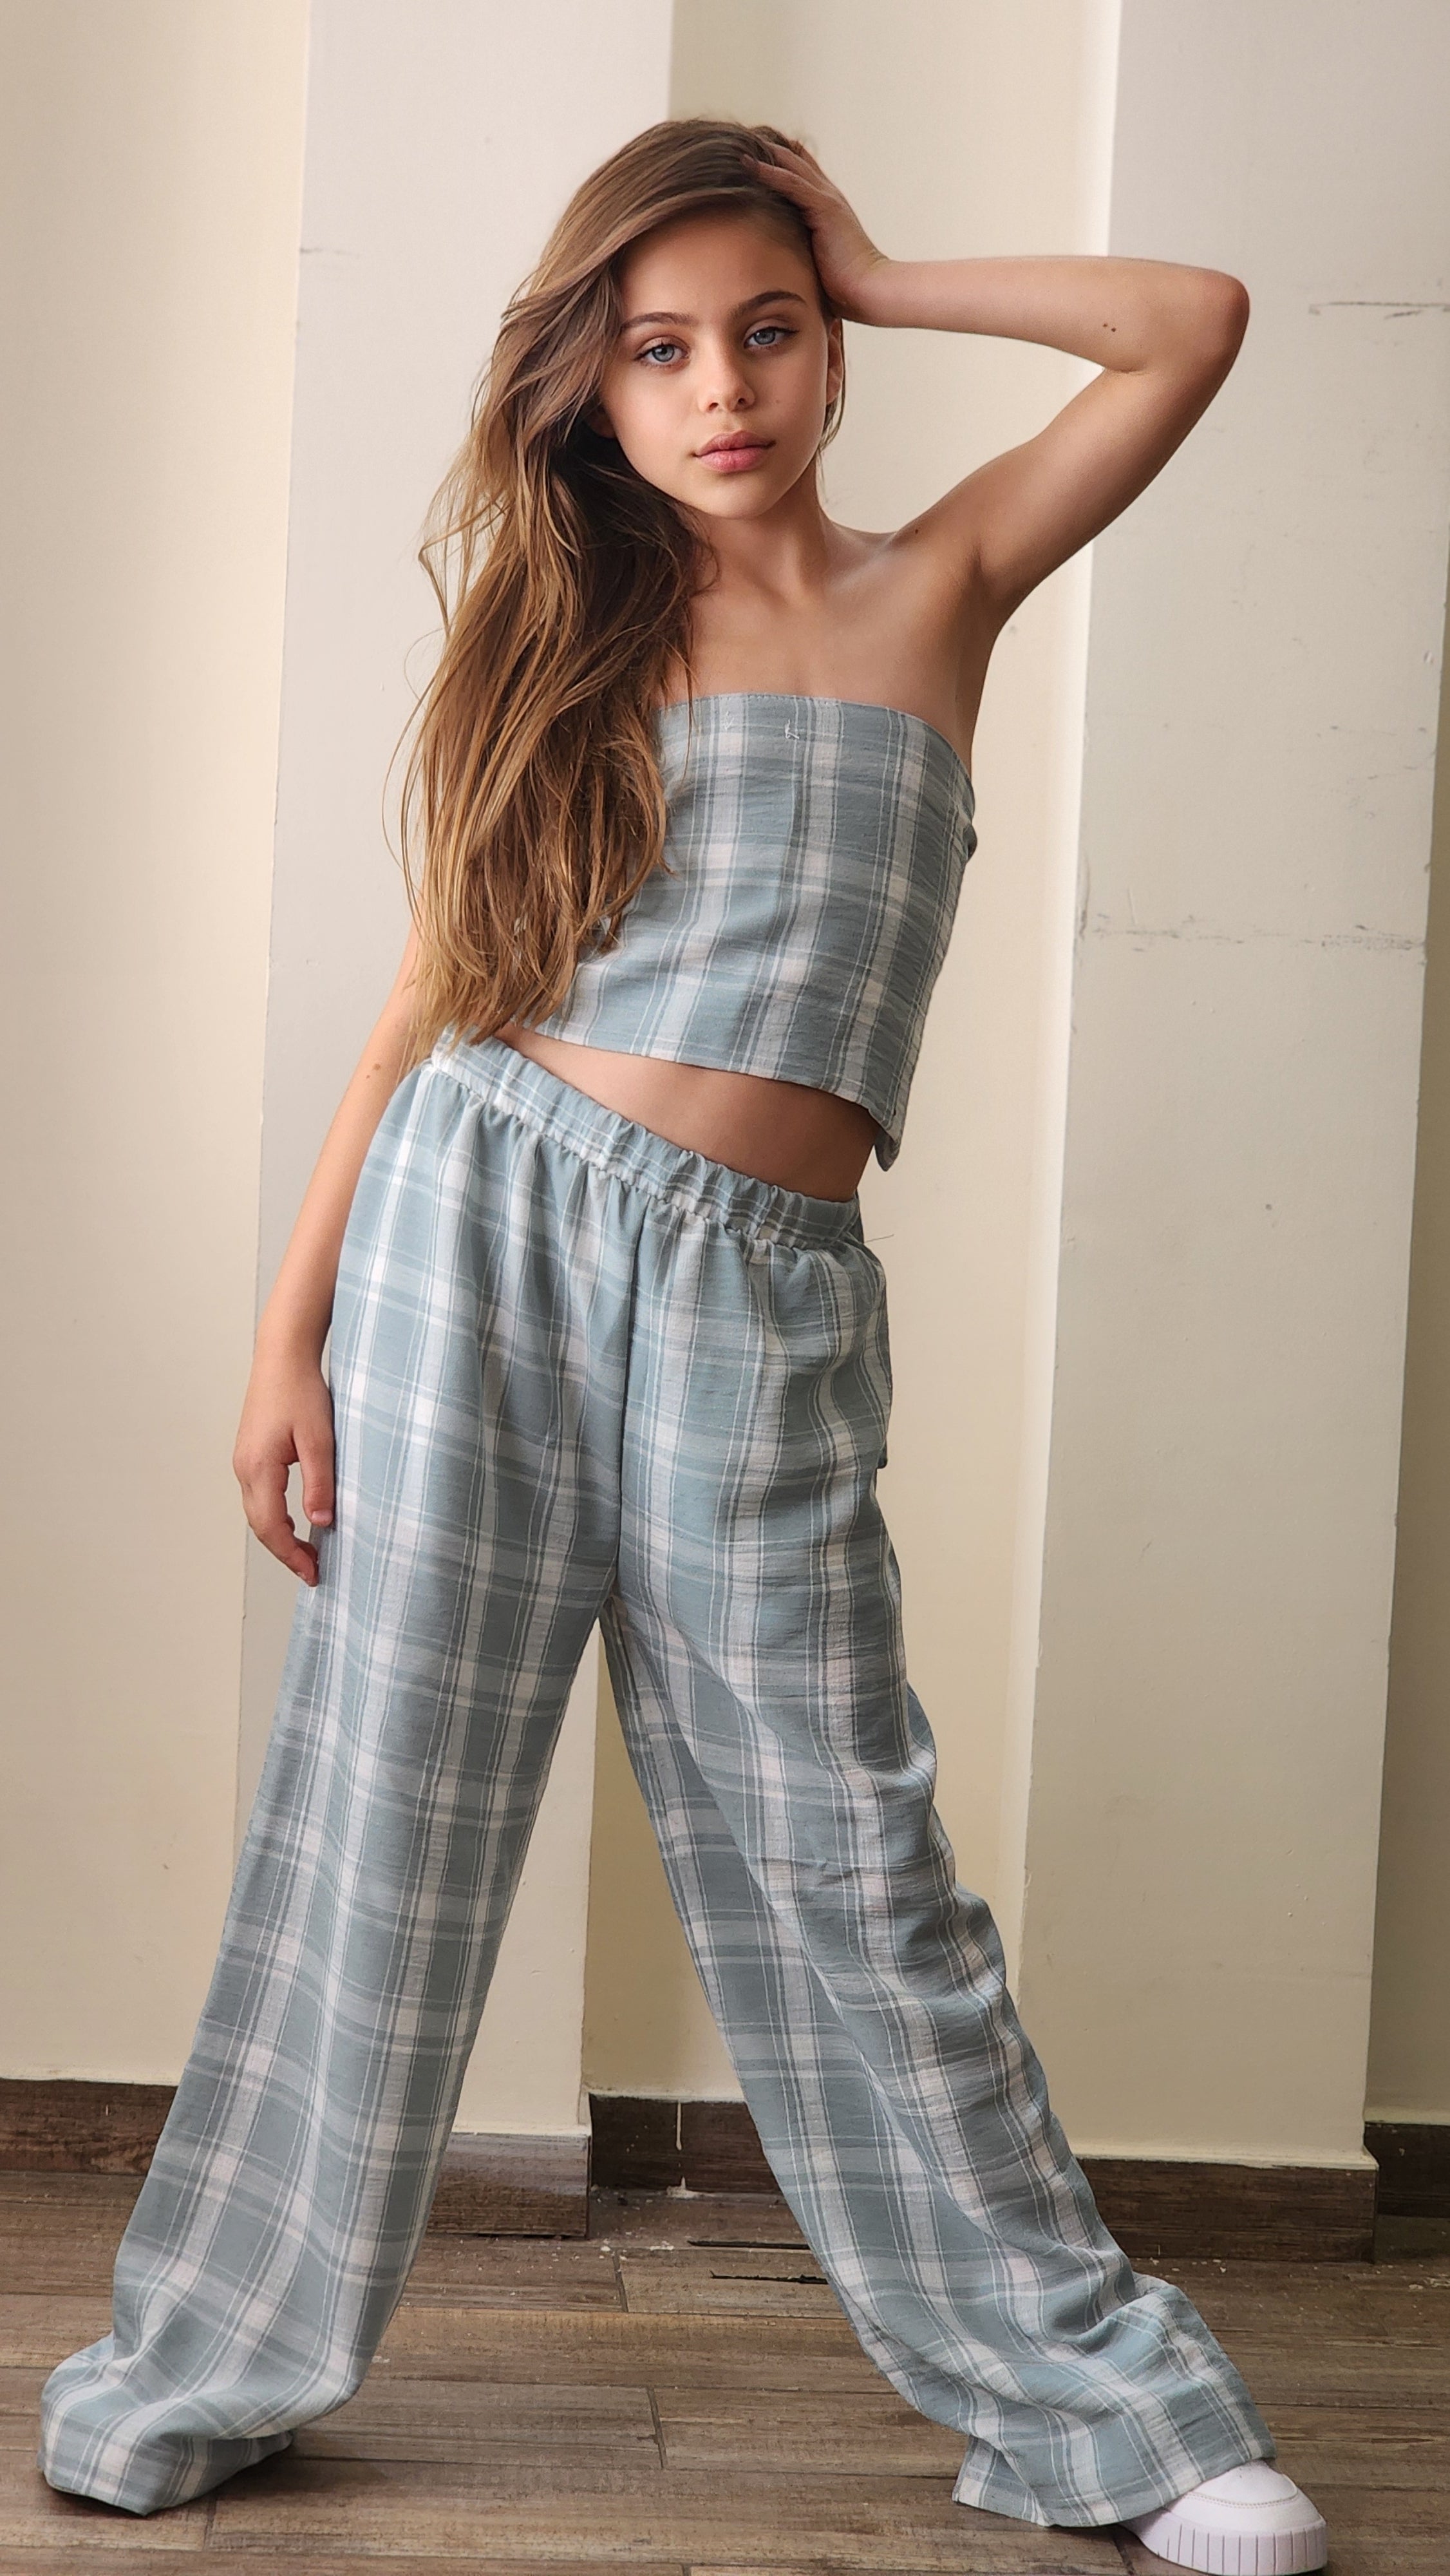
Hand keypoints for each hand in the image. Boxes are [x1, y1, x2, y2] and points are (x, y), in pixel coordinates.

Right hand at [233, 1341, 335, 1583]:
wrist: (282, 1356)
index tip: (313, 1573)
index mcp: (258, 1468)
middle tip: (313, 1571)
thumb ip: (319, 1484)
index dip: (291, 1555)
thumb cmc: (301, 1391)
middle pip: (260, 1525)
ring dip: (279, 1535)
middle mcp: (244, 1468)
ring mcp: (244, 1461)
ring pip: (257, 1512)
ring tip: (306, 1552)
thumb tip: (321, 1523)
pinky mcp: (250, 1454)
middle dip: (285, 1552)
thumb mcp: (319, 1440)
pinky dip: (274, 1516)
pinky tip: (295, 1520)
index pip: (271, 1527)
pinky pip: (258, 1496)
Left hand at [744, 138, 890, 322]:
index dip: (776, 161)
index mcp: (827, 206)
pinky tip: (747, 164)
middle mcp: (828, 195)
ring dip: (763, 153)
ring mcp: (827, 199)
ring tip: (733, 144)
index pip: (800, 172)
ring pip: (791, 164)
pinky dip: (769, 172)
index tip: (748, 156)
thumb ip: (801, 248)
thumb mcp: (816, 260)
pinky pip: (791, 182)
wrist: (869, 290)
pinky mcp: (824, 208)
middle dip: (765, 149)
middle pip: (794, 159)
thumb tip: (778, 259)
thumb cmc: (845, 286)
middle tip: (734, 139)